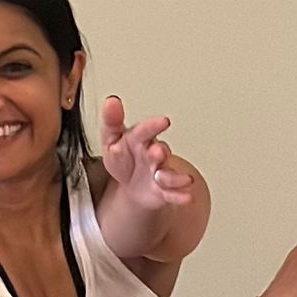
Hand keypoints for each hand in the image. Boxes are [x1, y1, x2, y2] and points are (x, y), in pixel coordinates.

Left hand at [100, 94, 198, 209]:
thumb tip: (111, 100)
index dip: (153, 126)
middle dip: (160, 152)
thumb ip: (110, 121)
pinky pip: (175, 194)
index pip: (145, 130)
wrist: (131, 186)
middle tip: (159, 151)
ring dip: (169, 176)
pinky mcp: (166, 192)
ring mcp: (161, 173)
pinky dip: (180, 196)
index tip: (163, 121)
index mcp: (140, 139)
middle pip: (160, 151)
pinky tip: (186, 196)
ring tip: (162, 177)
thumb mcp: (110, 139)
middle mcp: (154, 155)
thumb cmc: (124, 158)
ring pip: (168, 174)